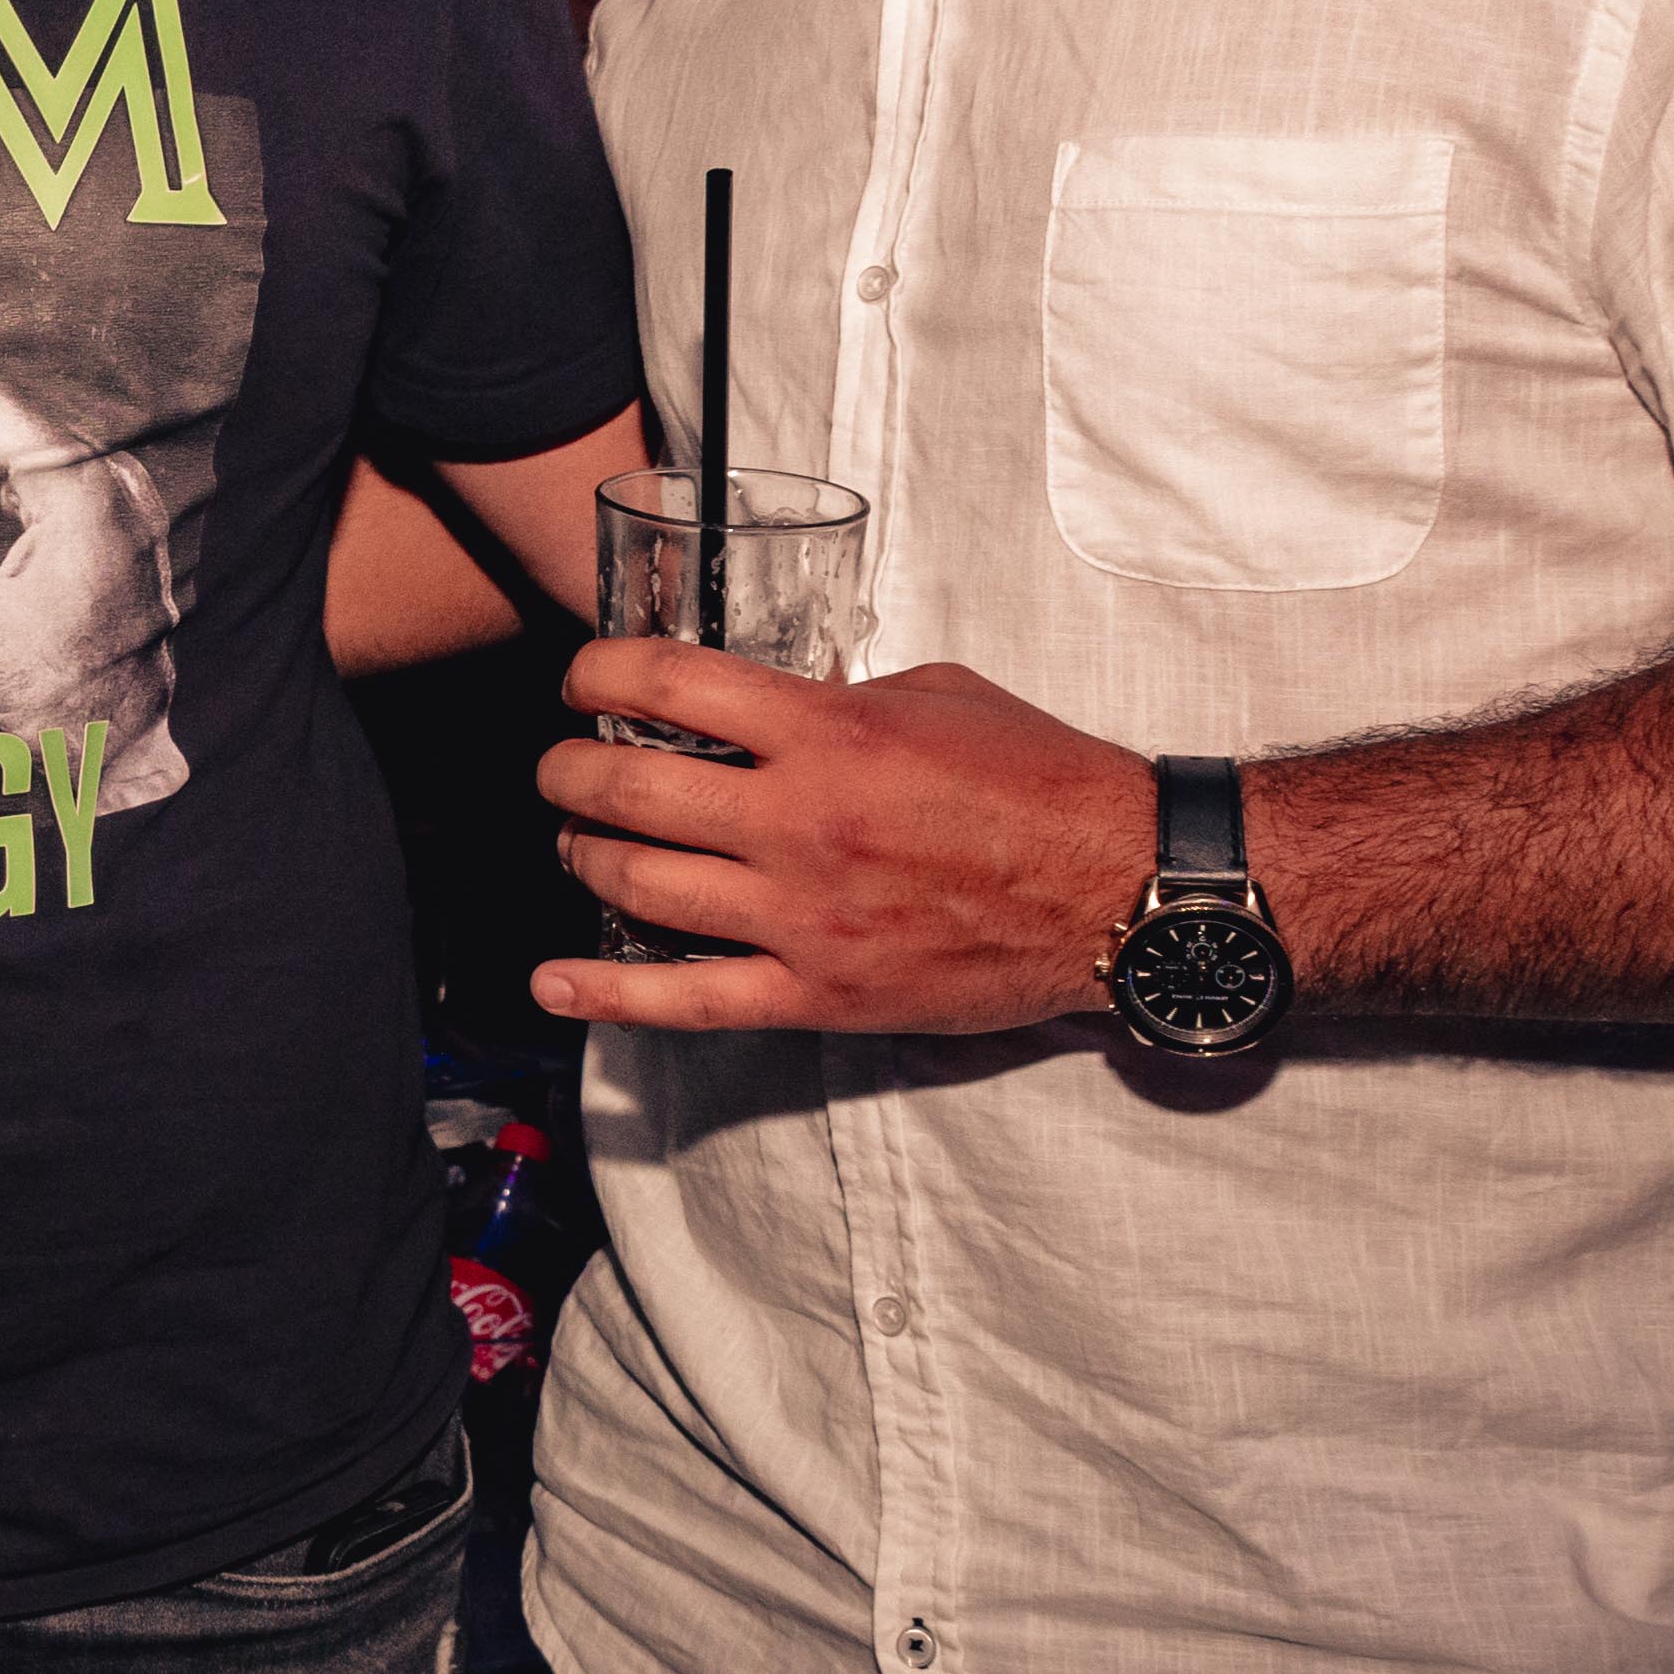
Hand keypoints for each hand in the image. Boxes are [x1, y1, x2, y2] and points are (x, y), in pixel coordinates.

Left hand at [528, 640, 1157, 1033]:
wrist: (1122, 887)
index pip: (668, 685)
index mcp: (830, 733)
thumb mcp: (937, 695)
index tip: (581, 679)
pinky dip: (608, 991)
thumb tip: (767, 704)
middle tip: (562, 764)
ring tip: (575, 838)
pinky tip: (551, 981)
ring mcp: (804, 915)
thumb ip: (838, 697)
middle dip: (571, 769)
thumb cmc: (1043, 781)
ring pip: (640, 884)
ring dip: (584, 854)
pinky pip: (689, 1000)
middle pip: (630, 789)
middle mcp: (801, 822)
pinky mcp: (820, 992)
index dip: (598, 673)